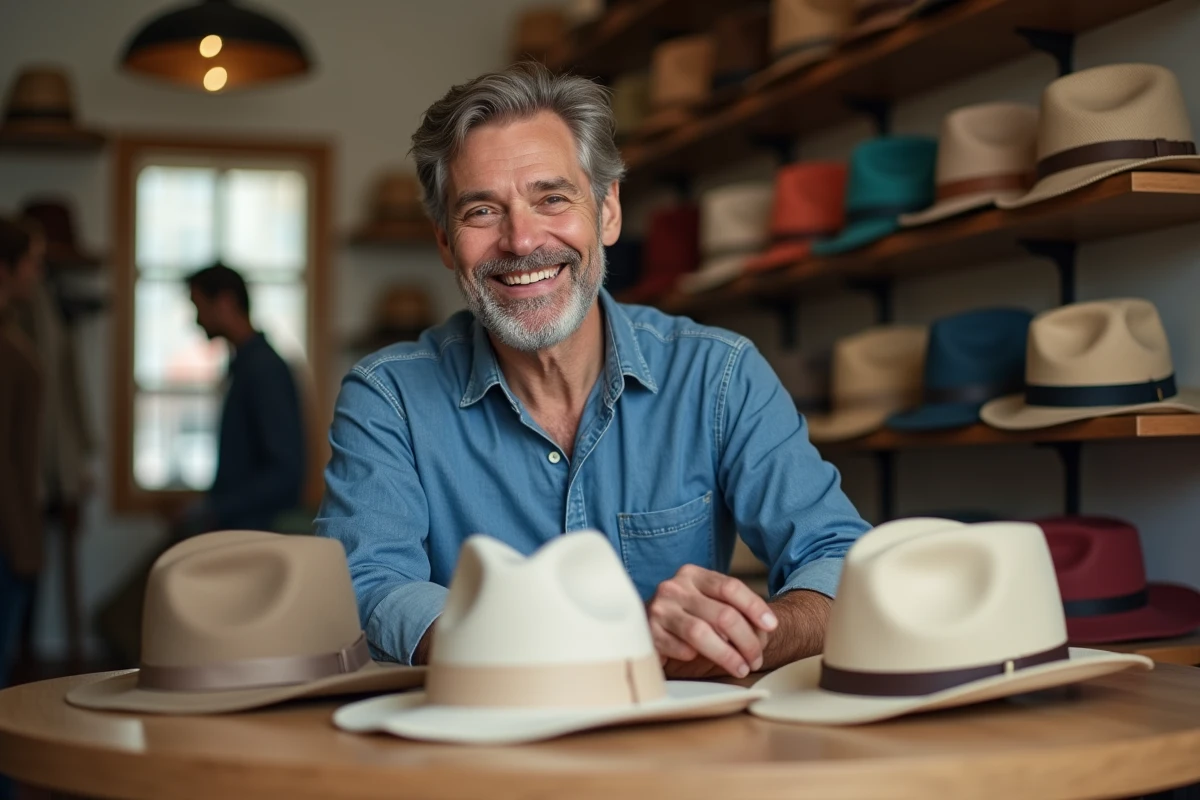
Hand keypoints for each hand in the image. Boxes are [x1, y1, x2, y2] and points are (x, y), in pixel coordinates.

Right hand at [646, 564, 777, 678]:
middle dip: (746, 640)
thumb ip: (732, 611)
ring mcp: (659, 609)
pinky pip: (679, 648)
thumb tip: (763, 631)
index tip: (771, 626)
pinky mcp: (648, 631)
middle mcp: (675, 587)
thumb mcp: (707, 604)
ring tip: (740, 667)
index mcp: (693, 575)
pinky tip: (699, 661)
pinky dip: (694, 657)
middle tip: (755, 659)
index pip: (730, 586)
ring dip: (727, 655)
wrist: (645, 627)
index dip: (754, 606)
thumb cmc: (685, 617)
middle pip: (722, 613)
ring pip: (701, 633)